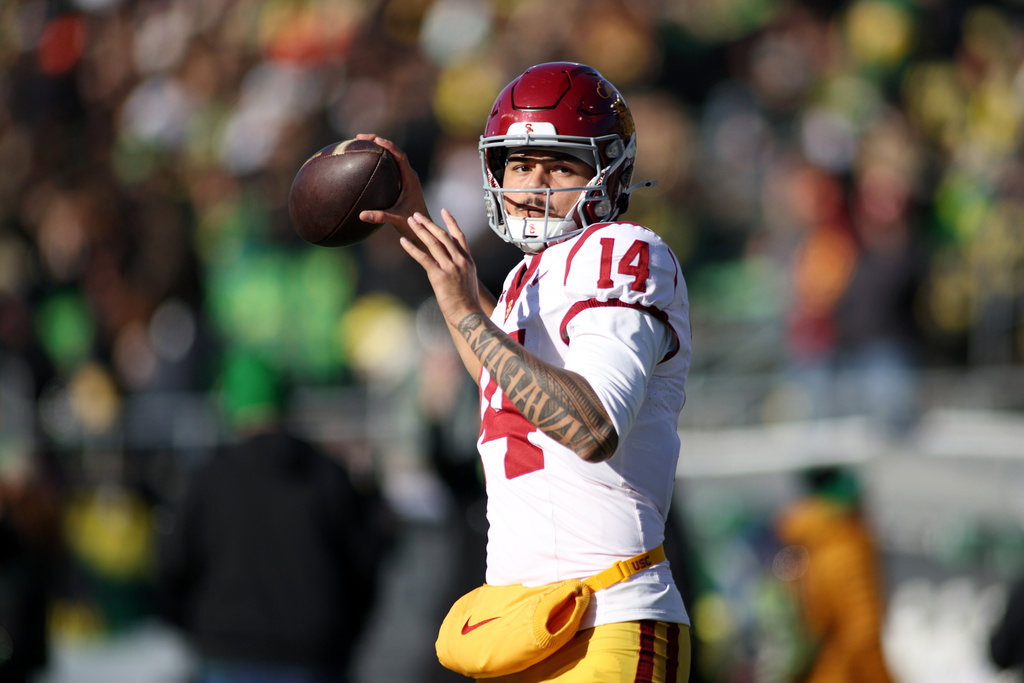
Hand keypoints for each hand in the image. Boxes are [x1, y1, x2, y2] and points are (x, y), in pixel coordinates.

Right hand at [354, 134, 428, 248]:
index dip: (389, 145)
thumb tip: (361, 216)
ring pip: (393, 157)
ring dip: (379, 148)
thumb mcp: (396, 219)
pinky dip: (380, 160)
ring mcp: (406, 178)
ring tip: (362, 143)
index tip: (376, 139)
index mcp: (410, 179)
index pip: (400, 156)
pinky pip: (391, 166)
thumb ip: (380, 217)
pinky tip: (366, 163)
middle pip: (395, 151)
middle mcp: (409, 175)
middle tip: (361, 137)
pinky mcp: (403, 182)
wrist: (425, 228)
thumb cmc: (413, 223)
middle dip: (379, 141)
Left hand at [400, 209, 482, 325]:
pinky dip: (412, 248)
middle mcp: (460, 260)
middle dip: (429, 223)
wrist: (468, 314)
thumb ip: (460, 268)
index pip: (459, 236)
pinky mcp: (440, 276)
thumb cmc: (467, 302)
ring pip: (433, 243)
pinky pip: (423, 258)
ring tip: (410, 221)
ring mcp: (450, 267)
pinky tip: (403, 241)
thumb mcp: (467, 280)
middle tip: (417, 215)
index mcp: (467, 260)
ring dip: (420, 230)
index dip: (451, 222)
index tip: (443, 210)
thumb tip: (451, 265)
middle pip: (443, 236)